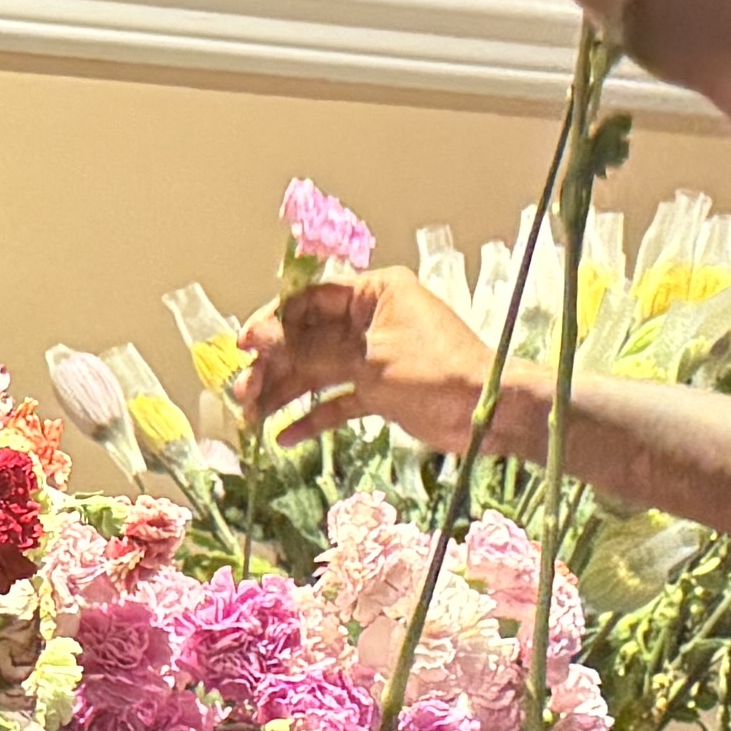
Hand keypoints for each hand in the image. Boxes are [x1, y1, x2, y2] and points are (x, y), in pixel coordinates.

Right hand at [236, 270, 499, 454]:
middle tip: (244, 392)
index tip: (245, 346)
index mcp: (374, 293)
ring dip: (285, 393)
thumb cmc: (437, 372)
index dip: (273, 322)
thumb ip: (313, 352)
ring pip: (317, 371)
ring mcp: (373, 356)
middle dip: (274, 365)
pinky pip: (336, 400)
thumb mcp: (370, 360)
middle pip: (307, 338)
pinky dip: (313, 417)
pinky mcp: (379, 390)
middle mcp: (370, 320)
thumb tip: (261, 342)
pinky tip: (285, 436)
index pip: (310, 300)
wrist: (486, 415)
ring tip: (252, 417)